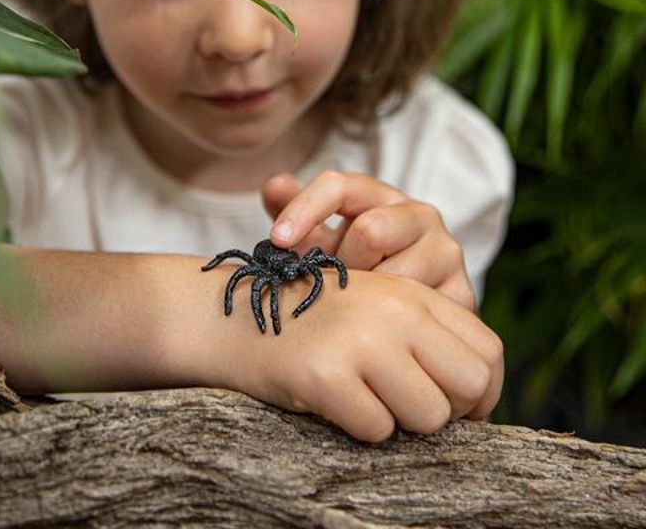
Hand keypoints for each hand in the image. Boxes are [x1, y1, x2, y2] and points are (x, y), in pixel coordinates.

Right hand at [210, 268, 502, 443]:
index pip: (487, 350)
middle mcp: (393, 310)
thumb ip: (428, 337)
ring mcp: (361, 340)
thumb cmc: (312, 321)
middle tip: (407, 408)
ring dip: (397, 420)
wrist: (235, 314)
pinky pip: (376, 430)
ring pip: (428, 416)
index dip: (483, 392)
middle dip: (446, 411)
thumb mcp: (375, 307)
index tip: (459, 410)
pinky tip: (331, 399)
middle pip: (469, 385)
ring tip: (362, 396)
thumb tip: (478, 399)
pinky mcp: (326, 374)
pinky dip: (357, 427)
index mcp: (410, 292)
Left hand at [262, 170, 475, 311]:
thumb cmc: (346, 268)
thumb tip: (275, 186)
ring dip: (367, 301)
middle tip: (327, 290)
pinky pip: (422, 312)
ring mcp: (445, 253)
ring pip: (396, 275)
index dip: (305, 209)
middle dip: (342, 265)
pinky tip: (376, 338)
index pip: (339, 186)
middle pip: (369, 231)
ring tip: (351, 316)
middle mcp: (419, 215)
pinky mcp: (463, 294)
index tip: (277, 240)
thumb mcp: (315, 240)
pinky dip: (394, 328)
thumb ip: (291, 210)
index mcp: (378, 196)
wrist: (401, 315)